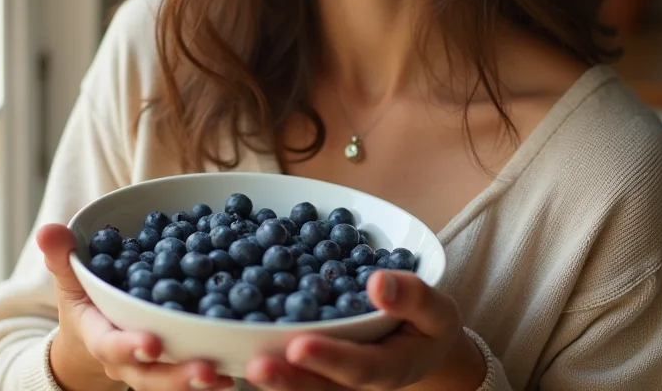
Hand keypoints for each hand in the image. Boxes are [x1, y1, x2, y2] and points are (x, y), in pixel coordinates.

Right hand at [37, 223, 232, 390]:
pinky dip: (215, 375)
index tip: (151, 343)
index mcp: (100, 335)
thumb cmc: (85, 300)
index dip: (129, 346)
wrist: (93, 334)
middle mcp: (126, 360)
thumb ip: (62, 256)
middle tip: (204, 368)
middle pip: (150, 375)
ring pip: (173, 382)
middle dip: (176, 374)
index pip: (111, 345)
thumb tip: (48, 230)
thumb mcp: (70, 277)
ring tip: (226, 375)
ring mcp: (151, 369)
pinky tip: (236, 372)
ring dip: (200, 381)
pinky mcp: (173, 367)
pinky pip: (192, 376)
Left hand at [244, 270, 485, 390]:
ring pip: (296, 385)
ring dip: (266, 377)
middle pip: (317, 387)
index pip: (357, 368)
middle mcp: (352, 382)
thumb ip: (414, 297)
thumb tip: (379, 281)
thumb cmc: (427, 324)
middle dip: (286, 378)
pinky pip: (284, 368)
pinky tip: (224, 344)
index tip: (300, 345)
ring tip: (235, 365)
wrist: (417, 345)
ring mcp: (329, 380)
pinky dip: (253, 358)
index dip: (328, 358)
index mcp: (387, 369)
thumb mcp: (437, 310)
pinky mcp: (309, 369)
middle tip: (257, 366)